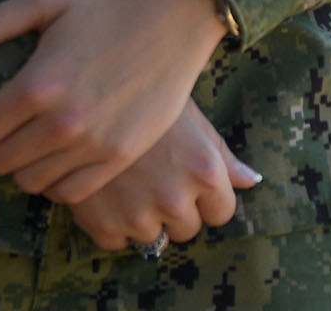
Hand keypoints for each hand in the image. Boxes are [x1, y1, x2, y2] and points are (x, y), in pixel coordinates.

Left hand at [0, 0, 227, 202]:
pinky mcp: (120, 157)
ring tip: (36, 138)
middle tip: (9, 124)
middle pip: (0, 163)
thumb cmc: (106, 2)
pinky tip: (63, 153)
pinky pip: (71, 193)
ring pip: (32, 183)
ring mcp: (94, 145)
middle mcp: (62, 123)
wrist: (175, 17)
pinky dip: (57, 181)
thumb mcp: (44, 0)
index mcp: (36, 84)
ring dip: (25, 164)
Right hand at [70, 99, 261, 252]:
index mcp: (203, 170)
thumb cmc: (141, 91)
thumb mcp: (187, 113)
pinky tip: (103, 188)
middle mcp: (175, 198)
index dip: (204, 194)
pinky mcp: (103, 226)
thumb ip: (220, 153)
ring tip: (126, 178)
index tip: (183, 174)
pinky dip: (110, 222)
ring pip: (153, 238)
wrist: (78, 88)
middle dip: (174, 207)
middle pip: (188, 228)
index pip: (222, 212)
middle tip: (151, 173)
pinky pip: (117, 241)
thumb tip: (251, 180)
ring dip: (142, 216)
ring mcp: (138, 216)